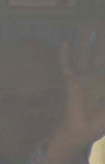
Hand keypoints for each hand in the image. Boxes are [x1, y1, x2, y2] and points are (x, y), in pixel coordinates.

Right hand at [48, 36, 104, 163]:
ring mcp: (82, 80)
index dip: (104, 52)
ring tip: (86, 27)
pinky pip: (68, 67)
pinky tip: (64, 43)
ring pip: (85, 56)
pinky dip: (65, 56)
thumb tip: (95, 80)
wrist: (76, 135)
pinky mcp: (71, 84)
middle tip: (100, 25)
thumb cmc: (94, 126)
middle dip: (100, 42)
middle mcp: (95, 78)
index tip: (104, 38)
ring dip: (85, 42)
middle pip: (99, 55)